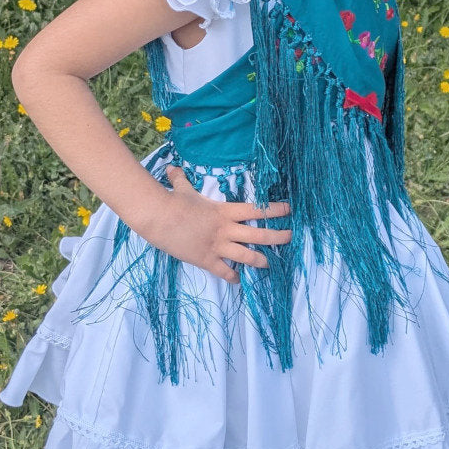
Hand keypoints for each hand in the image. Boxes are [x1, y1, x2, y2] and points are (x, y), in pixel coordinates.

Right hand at [155, 165, 291, 284]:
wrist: (158, 218)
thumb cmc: (172, 202)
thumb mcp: (182, 189)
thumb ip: (181, 179)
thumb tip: (171, 168)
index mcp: (225, 211)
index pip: (256, 209)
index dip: (274, 210)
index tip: (288, 209)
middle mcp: (226, 229)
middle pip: (260, 234)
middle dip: (278, 236)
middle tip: (290, 237)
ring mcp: (218, 246)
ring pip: (247, 256)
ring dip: (261, 260)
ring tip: (269, 264)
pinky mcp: (206, 260)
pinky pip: (224, 272)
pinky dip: (233, 277)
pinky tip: (238, 280)